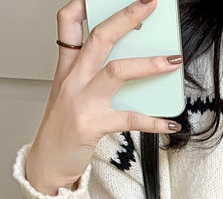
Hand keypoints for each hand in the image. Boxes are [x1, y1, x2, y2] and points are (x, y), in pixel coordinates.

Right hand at [26, 0, 183, 194]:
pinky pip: (130, 119)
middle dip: (126, 17)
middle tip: (149, 4)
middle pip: (100, 37)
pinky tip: (171, 123)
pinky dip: (154, 121)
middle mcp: (74, 78)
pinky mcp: (94, 124)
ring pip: (118, 71)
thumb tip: (135, 63)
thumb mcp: (73, 93)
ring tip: (173, 61)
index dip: (83, 5)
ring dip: (148, 64)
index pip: (68, 24)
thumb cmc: (65, 128)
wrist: (50, 160)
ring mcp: (83, 100)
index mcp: (68, 67)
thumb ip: (96, 74)